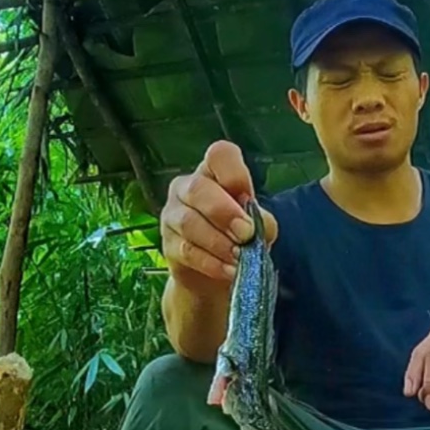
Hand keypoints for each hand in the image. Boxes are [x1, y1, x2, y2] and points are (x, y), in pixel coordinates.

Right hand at [162, 141, 277, 290]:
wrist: (220, 275)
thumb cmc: (242, 239)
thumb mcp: (260, 227)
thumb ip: (262, 221)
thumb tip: (255, 225)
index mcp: (214, 172)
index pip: (220, 155)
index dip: (234, 173)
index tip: (247, 197)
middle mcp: (187, 187)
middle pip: (198, 189)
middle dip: (225, 213)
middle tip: (246, 234)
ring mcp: (173, 215)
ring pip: (189, 222)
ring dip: (218, 242)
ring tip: (239, 257)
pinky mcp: (168, 244)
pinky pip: (186, 251)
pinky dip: (211, 262)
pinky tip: (229, 270)